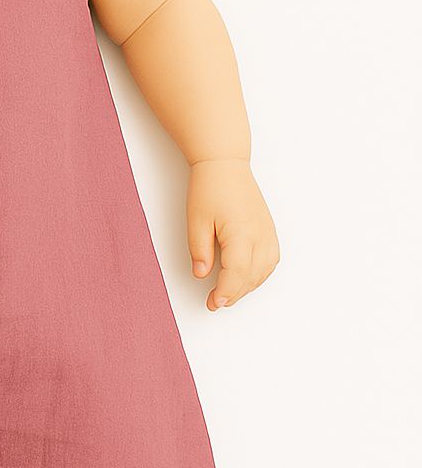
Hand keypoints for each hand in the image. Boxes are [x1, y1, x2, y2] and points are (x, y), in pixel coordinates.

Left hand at [186, 158, 279, 310]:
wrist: (225, 164)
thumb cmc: (209, 188)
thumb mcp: (196, 220)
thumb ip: (199, 250)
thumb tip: (202, 275)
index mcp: (241, 233)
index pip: (237, 273)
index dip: (226, 292)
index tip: (213, 303)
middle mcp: (260, 235)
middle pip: (252, 276)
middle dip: (234, 293)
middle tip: (215, 302)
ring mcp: (268, 232)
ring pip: (265, 271)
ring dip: (248, 286)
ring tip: (228, 292)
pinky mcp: (269, 229)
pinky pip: (271, 260)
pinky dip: (260, 274)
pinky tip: (247, 278)